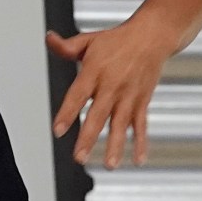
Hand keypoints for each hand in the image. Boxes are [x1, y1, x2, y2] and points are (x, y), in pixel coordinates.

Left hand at [48, 18, 172, 166]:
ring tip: (110, 165)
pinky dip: (141, 142)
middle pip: (98, 115)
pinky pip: (142, 124)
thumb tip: (48, 39)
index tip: (58, 130)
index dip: (67, 113)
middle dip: (89, 138)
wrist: (153, 35)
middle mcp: (112, 85)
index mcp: (95, 71)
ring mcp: (129, 95)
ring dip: (116, 146)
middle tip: (79, 157)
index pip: (77, 95)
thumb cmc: (117, 39)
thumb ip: (66, 47)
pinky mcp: (143, 100)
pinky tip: (138, 159)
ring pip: (121, 124)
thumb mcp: (89, 40)